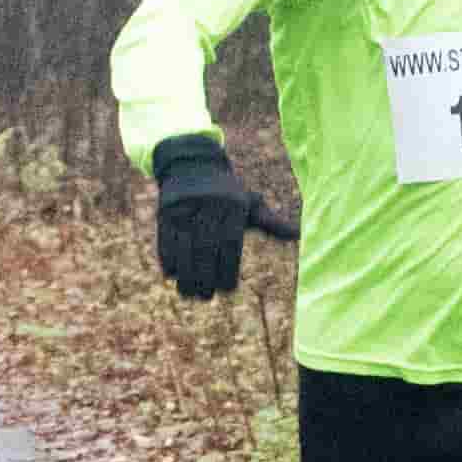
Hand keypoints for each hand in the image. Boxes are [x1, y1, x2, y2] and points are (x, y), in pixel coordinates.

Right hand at [146, 133, 275, 300]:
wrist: (193, 165)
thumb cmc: (228, 192)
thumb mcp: (249, 203)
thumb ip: (270, 222)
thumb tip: (296, 235)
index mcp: (232, 208)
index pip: (229, 246)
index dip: (227, 270)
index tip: (228, 289)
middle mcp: (209, 209)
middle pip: (205, 250)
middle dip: (205, 278)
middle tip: (207, 297)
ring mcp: (185, 211)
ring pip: (184, 249)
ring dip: (185, 275)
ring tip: (190, 294)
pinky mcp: (166, 213)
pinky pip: (165, 240)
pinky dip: (168, 260)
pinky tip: (173, 276)